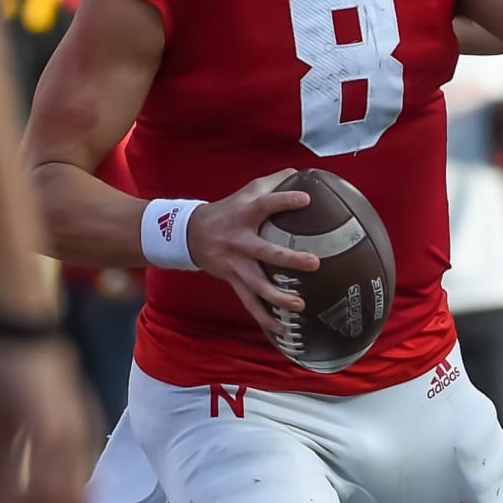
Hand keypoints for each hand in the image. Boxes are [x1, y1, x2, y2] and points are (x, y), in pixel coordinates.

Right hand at [186, 170, 320, 336]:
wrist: (188, 234)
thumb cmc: (228, 209)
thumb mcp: (247, 190)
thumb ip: (275, 181)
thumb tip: (304, 172)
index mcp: (244, 215)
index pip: (265, 205)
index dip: (284, 201)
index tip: (306, 199)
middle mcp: (239, 241)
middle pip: (265, 252)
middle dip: (289, 259)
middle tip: (314, 263)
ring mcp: (235, 264)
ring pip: (256, 285)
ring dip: (278, 297)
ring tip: (300, 304)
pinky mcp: (232, 280)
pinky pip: (249, 303)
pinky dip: (265, 318)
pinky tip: (282, 331)